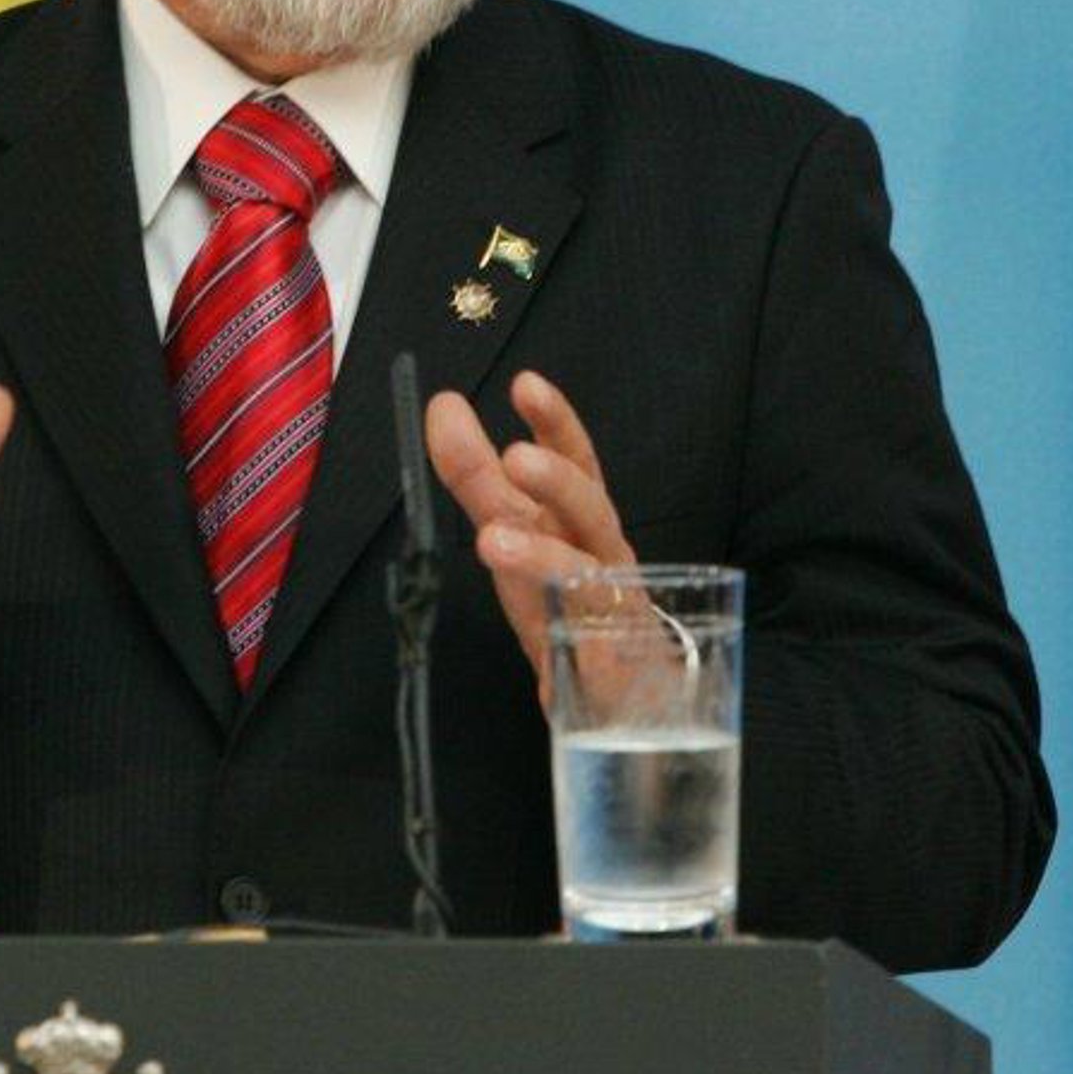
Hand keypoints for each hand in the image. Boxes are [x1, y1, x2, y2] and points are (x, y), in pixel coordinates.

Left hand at [424, 369, 634, 703]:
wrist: (628, 690)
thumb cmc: (568, 597)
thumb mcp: (516, 530)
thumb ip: (478, 473)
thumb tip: (444, 406)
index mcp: (580, 518)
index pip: (576, 459)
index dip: (555, 422)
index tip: (526, 383)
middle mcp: (603, 554)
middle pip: (591, 509)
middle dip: (558, 481)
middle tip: (516, 457)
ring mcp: (613, 610)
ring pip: (591, 575)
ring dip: (544, 557)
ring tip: (492, 541)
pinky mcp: (610, 666)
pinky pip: (597, 652)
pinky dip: (575, 642)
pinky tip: (548, 638)